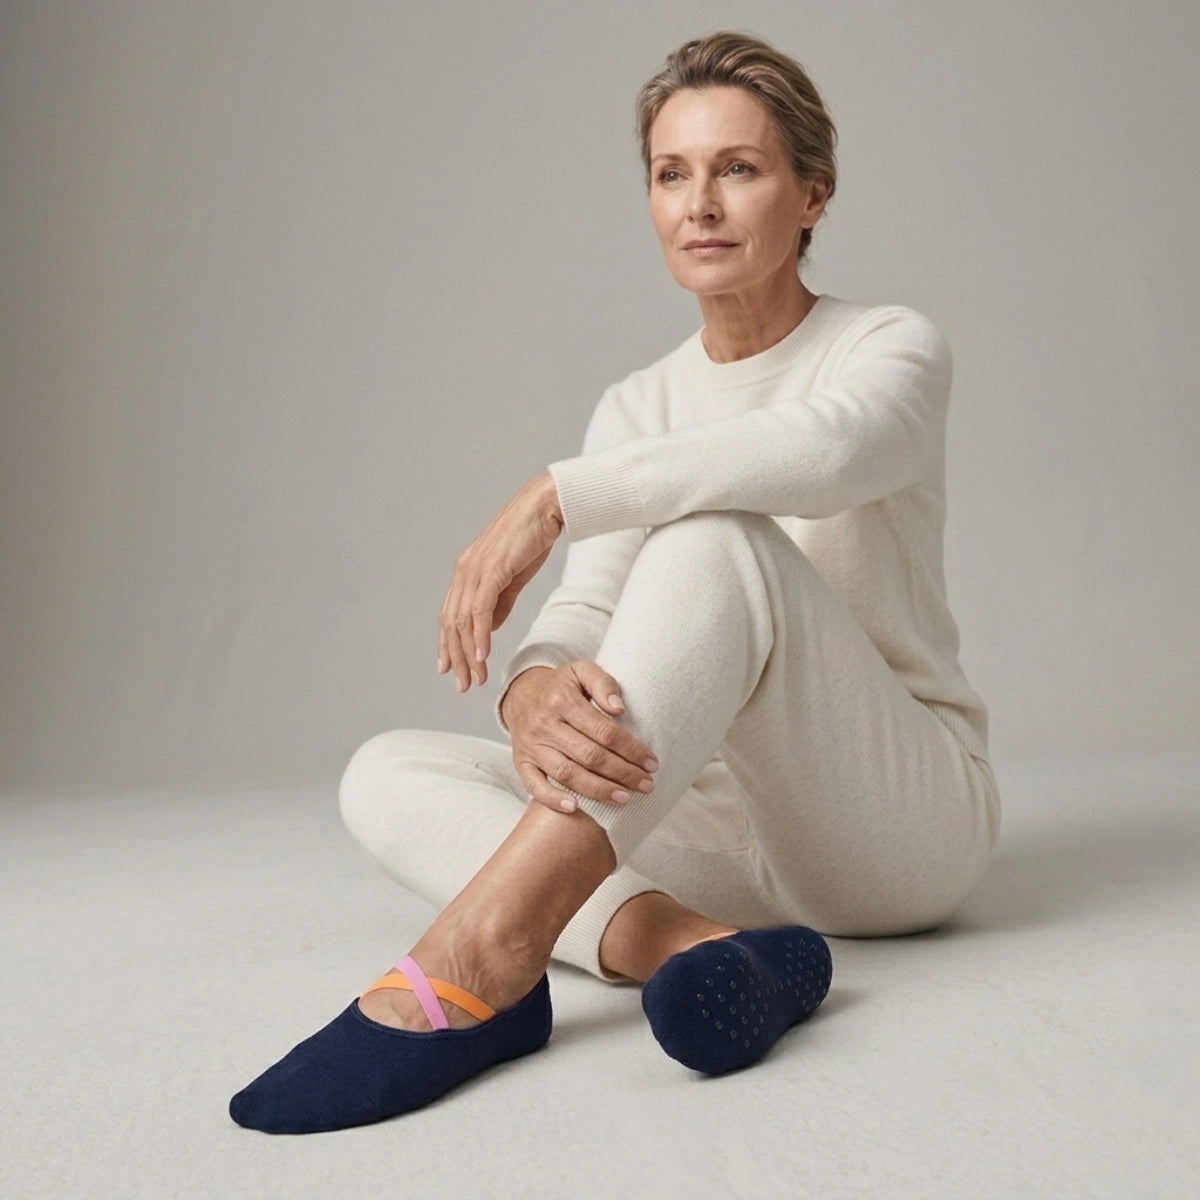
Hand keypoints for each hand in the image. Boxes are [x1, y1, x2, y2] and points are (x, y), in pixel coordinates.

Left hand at [437, 472, 563, 692]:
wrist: (546, 507)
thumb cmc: (531, 537)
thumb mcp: (512, 577)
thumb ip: (499, 601)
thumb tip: (488, 627)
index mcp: (466, 572)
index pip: (450, 615)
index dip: (448, 645)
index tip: (451, 669)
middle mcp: (464, 571)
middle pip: (451, 623)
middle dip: (456, 657)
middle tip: (462, 684)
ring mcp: (475, 569)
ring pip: (463, 620)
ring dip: (468, 653)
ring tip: (475, 677)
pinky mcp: (492, 570)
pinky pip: (480, 609)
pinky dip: (479, 635)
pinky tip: (483, 654)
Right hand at [502, 662, 658, 813]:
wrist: (521, 694)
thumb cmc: (560, 686)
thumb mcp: (582, 671)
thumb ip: (603, 684)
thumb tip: (619, 709)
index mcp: (562, 701)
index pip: (604, 731)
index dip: (630, 749)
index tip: (651, 763)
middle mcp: (545, 725)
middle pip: (590, 755)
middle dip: (622, 773)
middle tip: (646, 785)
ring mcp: (532, 746)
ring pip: (567, 774)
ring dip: (598, 790)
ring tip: (624, 798)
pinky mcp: (521, 763)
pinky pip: (534, 785)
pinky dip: (553, 799)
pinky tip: (575, 808)